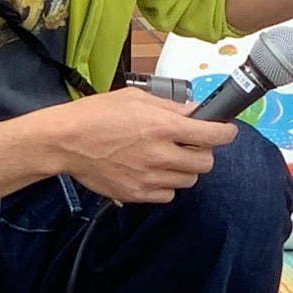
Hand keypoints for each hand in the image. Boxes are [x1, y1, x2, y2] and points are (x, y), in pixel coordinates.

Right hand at [48, 89, 238, 204]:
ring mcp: (149, 177)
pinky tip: (154, 171)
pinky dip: (167, 185)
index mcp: (163, 126)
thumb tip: (196, 110)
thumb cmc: (97, 115)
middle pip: (206, 162)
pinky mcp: (136, 193)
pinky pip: (168, 195)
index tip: (227, 131)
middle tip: (191, 144)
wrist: (65, 141)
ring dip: (185, 169)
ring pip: (189, 180)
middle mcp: (160, 154)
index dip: (226, 132)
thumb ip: (171, 106)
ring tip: (169, 157)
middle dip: (203, 152)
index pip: (213, 134)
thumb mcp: (137, 98)